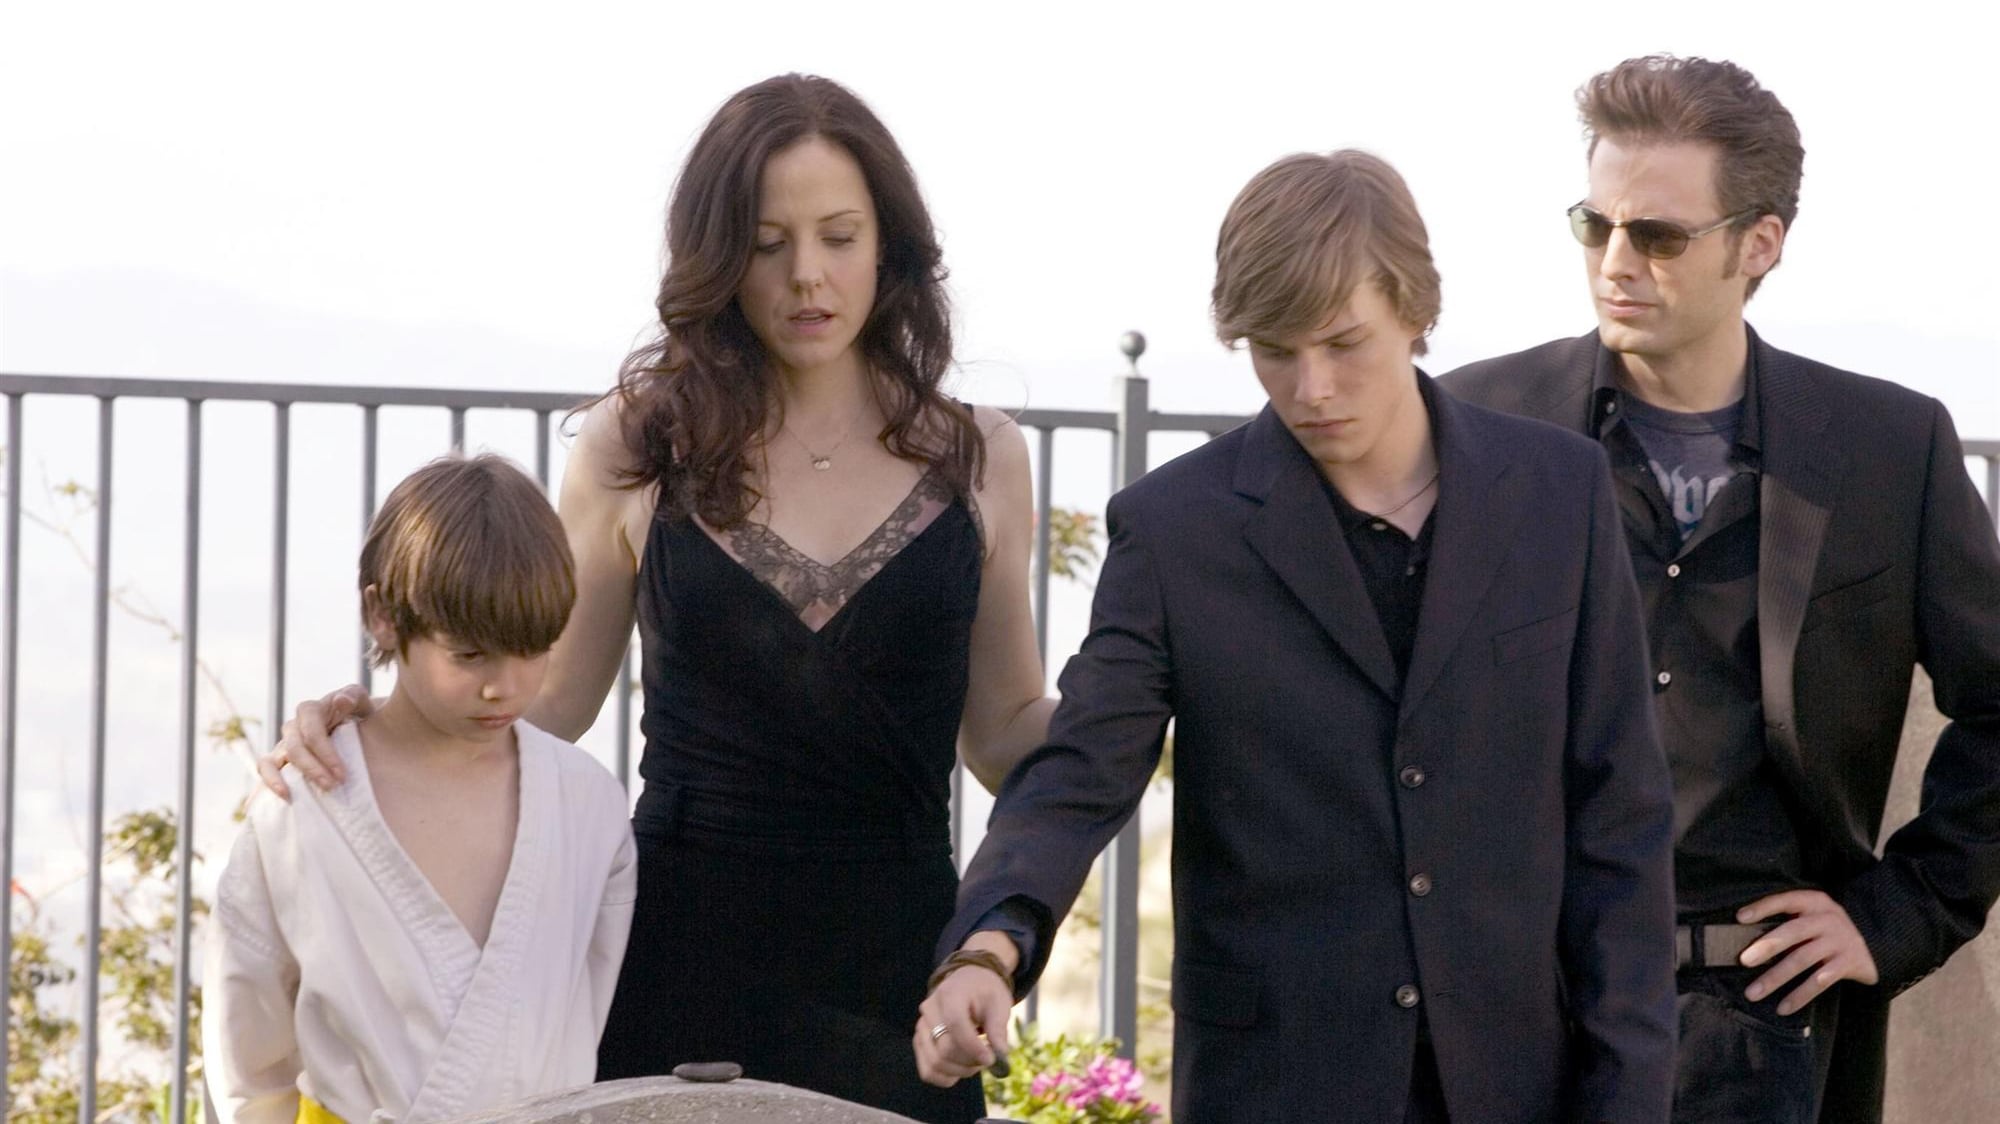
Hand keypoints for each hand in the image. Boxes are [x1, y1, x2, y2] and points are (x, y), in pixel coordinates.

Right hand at [255, 685, 373, 800]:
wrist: (355, 726)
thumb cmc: (358, 714)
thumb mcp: (361, 702)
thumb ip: (353, 697)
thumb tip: (340, 700)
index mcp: (310, 710)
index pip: (311, 732)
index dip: (325, 754)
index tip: (343, 774)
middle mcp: (293, 726)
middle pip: (294, 749)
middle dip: (313, 770)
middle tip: (333, 786)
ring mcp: (284, 744)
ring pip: (271, 761)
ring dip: (282, 780)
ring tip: (291, 797)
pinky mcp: (279, 760)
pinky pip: (266, 770)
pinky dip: (269, 783)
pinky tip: (282, 797)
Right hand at [913, 931, 1017, 1086]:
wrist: (968, 983)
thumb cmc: (985, 992)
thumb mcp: (999, 1003)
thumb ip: (998, 1028)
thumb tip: (1000, 1054)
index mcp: (950, 994)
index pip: (955, 1024)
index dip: (973, 1047)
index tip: (991, 1059)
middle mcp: (929, 1010)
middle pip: (944, 1049)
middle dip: (970, 1062)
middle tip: (989, 1059)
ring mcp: (921, 1026)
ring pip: (934, 1063)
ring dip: (959, 1071)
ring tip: (976, 1062)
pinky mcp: (920, 1041)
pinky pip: (927, 1070)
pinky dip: (946, 1077)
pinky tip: (961, 1069)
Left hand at [1736, 889, 1879, 1014]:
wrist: (1876, 944)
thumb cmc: (1827, 930)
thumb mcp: (1813, 916)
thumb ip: (1788, 921)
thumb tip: (1747, 942)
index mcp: (1814, 902)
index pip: (1785, 900)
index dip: (1762, 907)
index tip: (1740, 917)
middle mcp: (1827, 919)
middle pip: (1793, 932)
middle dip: (1766, 947)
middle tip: (1744, 961)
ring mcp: (1839, 942)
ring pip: (1802, 960)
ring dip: (1775, 978)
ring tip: (1753, 993)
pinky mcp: (1848, 964)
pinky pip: (1819, 982)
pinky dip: (1799, 996)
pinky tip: (1782, 1008)